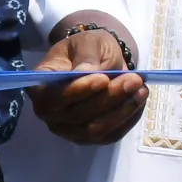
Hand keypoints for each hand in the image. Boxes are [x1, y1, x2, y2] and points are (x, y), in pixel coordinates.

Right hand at [25, 12, 146, 144]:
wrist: (96, 63)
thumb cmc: (85, 50)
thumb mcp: (86, 43)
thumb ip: (86, 56)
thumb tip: (85, 72)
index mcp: (40, 86)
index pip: (53, 97)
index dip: (78, 91)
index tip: (103, 78)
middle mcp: (48, 113)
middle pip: (77, 115)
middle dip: (109, 98)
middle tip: (134, 79)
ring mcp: (67, 129)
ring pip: (95, 130)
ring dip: (121, 111)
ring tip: (141, 89)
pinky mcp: (88, 138)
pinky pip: (109, 136)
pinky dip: (127, 119)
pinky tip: (138, 100)